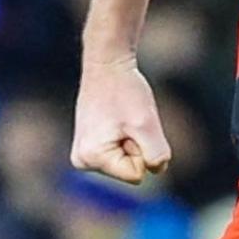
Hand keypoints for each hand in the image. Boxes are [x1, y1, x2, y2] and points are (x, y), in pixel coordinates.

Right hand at [71, 55, 169, 185]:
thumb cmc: (126, 91)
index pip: (136, 175)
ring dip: (132, 140)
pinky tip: (116, 118)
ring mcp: (83, 154)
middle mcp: (82, 160)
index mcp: (91, 158)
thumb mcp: (147, 125)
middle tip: (125, 119)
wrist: (108, 64)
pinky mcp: (89, 146)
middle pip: (129, 170)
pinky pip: (121, 153)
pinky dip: (126, 136)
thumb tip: (156, 170)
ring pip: (127, 162)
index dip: (142, 149)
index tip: (129, 125)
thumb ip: (156, 155)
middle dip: (136, 145)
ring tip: (121, 118)